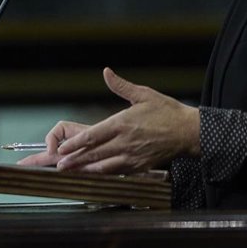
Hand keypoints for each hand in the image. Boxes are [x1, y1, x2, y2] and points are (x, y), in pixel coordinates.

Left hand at [31, 68, 198, 174]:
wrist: (188, 132)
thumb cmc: (167, 111)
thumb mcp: (144, 94)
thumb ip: (121, 85)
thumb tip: (106, 72)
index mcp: (123, 123)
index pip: (94, 135)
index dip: (76, 143)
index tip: (62, 148)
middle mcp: (125, 142)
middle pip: (94, 153)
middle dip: (75, 160)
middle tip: (59, 165)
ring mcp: (132, 156)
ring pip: (103, 166)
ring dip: (85, 169)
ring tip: (71, 172)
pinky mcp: (139, 166)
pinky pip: (117, 172)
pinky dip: (103, 174)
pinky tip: (94, 175)